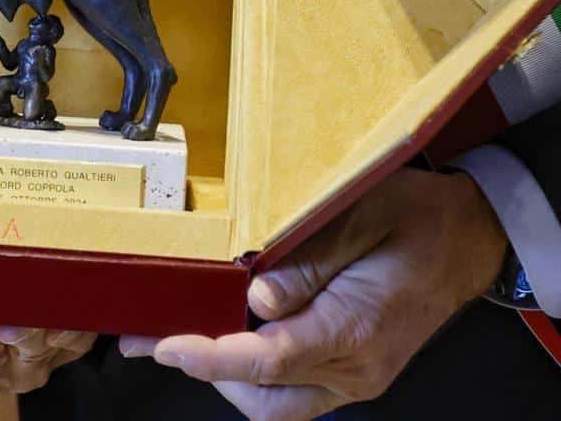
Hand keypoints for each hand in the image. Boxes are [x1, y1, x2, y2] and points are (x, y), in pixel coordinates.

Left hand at [120, 168, 505, 420]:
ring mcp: (357, 375)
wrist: (468, 237)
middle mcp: (356, 366)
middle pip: (264, 395)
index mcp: (355, 328)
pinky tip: (227, 340)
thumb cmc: (413, 217)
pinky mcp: (355, 371)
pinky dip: (256, 375)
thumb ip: (306, 261)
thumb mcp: (357, 217)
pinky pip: (296, 391)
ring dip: (227, 380)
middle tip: (151, 339)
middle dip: (204, 372)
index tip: (162, 344)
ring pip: (277, 403)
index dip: (208, 357)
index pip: (266, 360)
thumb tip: (255, 297)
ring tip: (180, 340)